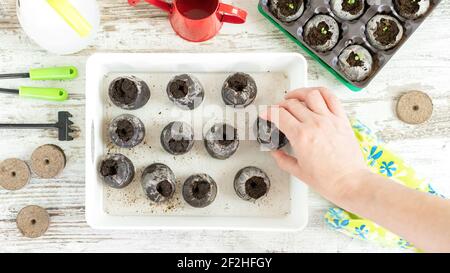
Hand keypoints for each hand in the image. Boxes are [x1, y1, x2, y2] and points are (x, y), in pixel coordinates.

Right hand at [260, 87, 369, 202]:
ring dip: (298, 93)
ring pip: (311, 94)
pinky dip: (320, 91)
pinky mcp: (341, 119)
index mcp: (301, 137)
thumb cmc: (328, 180)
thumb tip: (276, 153)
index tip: (266, 114)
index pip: (279, 115)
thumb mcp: (298, 172)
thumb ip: (283, 160)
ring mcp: (329, 120)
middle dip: (280, 105)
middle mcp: (315, 124)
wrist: (349, 182)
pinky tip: (314, 95)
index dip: (269, 112)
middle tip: (278, 111)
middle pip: (292, 104)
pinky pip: (331, 97)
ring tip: (294, 97)